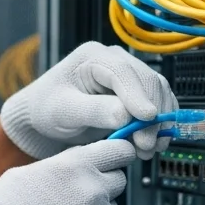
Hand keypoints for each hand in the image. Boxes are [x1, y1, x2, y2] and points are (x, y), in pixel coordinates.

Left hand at [0, 41, 177, 160]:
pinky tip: (151, 144)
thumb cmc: (47, 108)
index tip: (146, 117)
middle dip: (151, 115)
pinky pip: (158, 105)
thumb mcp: (64, 110)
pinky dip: (158, 125)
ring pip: (157, 94)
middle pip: (147, 82)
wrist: (45, 118)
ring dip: (158, 123)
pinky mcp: (136, 94)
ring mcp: (128, 77)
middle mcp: (115, 61)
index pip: (122, 71)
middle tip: (147, 144)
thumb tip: (125, 115)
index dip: (138, 94)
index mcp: (93, 56)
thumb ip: (93, 111)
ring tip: (148, 149)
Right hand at [0, 140, 134, 204]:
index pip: (119, 150)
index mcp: (75, 166)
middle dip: (102, 184)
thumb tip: (79, 163)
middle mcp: (91, 192)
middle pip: (118, 181)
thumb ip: (61, 166)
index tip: (114, 158)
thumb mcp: (26, 173)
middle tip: (76, 193)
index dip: (117, 153)